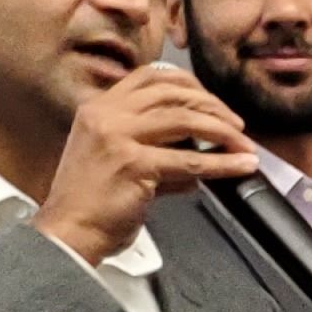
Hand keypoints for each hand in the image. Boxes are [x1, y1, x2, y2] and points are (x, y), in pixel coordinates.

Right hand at [39, 62, 260, 262]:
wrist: (68, 233)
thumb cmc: (89, 205)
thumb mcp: (117, 164)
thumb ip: (156, 155)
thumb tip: (198, 160)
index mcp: (98, 108)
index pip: (149, 77)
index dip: (187, 83)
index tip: (210, 99)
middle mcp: (106, 114)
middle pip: (171, 92)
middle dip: (212, 105)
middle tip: (236, 124)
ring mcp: (118, 136)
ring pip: (184, 119)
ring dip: (222, 130)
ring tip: (244, 144)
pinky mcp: (134, 164)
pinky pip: (189, 161)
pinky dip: (222, 163)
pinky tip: (240, 165)